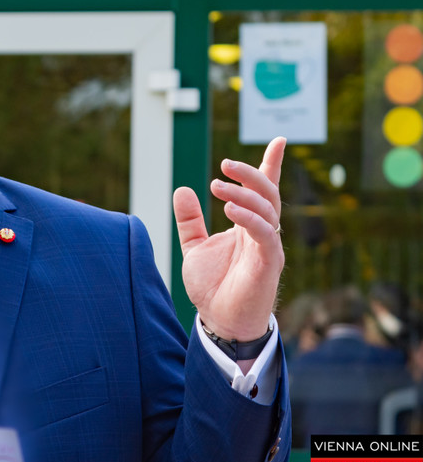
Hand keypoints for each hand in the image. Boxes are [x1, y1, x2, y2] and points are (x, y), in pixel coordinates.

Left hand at [173, 137, 285, 340]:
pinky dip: (249, 218)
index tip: (279, 140)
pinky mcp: (268, 263)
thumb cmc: (213, 287)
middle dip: (251, 173)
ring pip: (268, 208)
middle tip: (224, 164)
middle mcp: (262, 232)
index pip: (264, 190)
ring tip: (216, 186)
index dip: (272, 165)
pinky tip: (229, 210)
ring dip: (243, 193)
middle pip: (268, 192)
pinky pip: (265, 233)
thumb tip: (183, 189)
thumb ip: (190, 221)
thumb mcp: (194, 247)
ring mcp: (268, 246)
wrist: (220, 322)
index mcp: (248, 225)